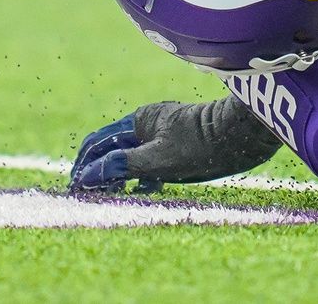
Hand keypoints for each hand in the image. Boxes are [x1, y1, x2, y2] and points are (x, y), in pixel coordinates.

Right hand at [68, 98, 281, 192]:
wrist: (244, 135)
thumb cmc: (202, 144)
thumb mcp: (158, 159)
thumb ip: (123, 166)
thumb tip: (88, 176)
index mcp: (139, 120)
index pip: (98, 142)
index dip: (83, 165)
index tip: (74, 189)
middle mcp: (149, 124)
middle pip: (113, 149)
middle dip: (98, 171)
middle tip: (87, 196)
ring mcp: (164, 134)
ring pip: (132, 158)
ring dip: (119, 176)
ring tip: (110, 197)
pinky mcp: (179, 146)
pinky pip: (151, 163)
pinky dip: (141, 178)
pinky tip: (143, 192)